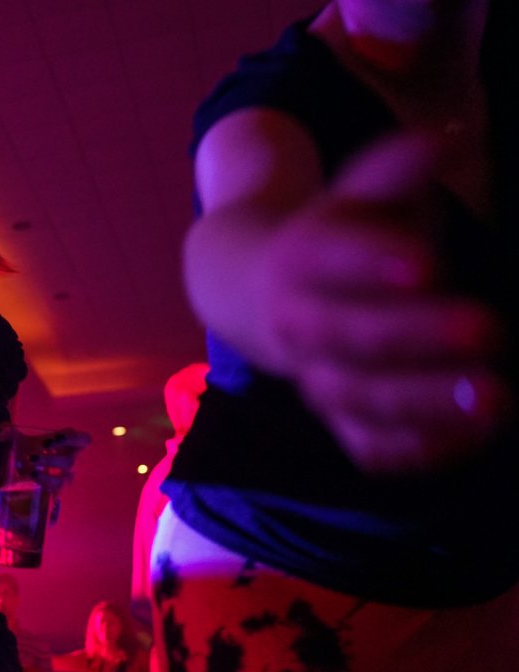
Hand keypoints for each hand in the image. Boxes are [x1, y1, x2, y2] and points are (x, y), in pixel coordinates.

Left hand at [4, 427, 90, 492]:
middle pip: (69, 462)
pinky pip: (53, 493)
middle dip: (51, 460)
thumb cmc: (29, 450)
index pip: (83, 440)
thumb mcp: (20, 440)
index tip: (52, 440)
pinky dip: (40, 488)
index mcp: (68, 445)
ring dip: (46, 477)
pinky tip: (29, 484)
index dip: (71, 439)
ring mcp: (64, 479)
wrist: (22, 473)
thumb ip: (10, 433)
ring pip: (62, 481)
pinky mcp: (55, 492)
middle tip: (33, 458)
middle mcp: (70, 462)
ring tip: (30, 473)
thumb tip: (0, 432)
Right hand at [252, 134, 507, 472]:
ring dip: (425, 402)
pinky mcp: (339, 420)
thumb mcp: (354, 195)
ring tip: (498, 396)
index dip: (370, 265)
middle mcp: (297, 325)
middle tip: (488, 330)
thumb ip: (393, 171)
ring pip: (357, 398)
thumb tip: (444, 139)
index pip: (326, 263)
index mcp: (297, 261)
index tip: (427, 263)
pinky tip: (478, 433)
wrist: (260, 294)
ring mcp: (315, 378)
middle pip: (343, 337)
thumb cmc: (331, 238)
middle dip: (412, 338)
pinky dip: (418, 448)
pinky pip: (369, 446)